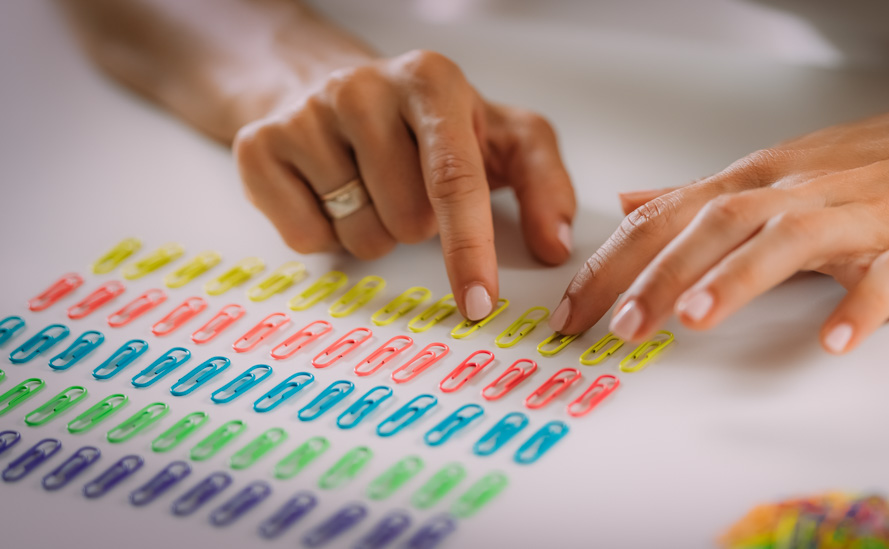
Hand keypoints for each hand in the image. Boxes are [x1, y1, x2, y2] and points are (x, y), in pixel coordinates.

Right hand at [234, 49, 575, 319]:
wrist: (327, 83)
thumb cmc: (430, 125)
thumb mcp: (502, 137)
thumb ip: (546, 185)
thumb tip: (555, 246)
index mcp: (431, 80)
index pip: (454, 178)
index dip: (469, 247)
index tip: (479, 302)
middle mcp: (363, 87)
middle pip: (409, 219)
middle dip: (420, 226)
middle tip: (410, 187)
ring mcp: (304, 114)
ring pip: (361, 234)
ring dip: (376, 231)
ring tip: (371, 186)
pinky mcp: (257, 146)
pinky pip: (307, 238)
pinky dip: (327, 235)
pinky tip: (331, 193)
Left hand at [549, 72, 888, 352]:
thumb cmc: (882, 166)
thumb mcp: (781, 171)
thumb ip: (702, 195)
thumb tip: (633, 201)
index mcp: (763, 181)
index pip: (671, 217)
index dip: (616, 262)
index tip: (574, 310)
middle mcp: (800, 194)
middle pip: (716, 225)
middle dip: (657, 274)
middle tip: (617, 325)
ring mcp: (859, 219)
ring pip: (787, 241)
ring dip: (735, 280)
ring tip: (691, 320)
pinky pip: (885, 279)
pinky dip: (859, 308)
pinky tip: (834, 341)